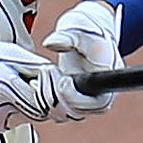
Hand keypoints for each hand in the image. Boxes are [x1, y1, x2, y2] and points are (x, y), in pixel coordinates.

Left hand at [40, 0, 122, 119]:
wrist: (87, 32)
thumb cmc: (88, 29)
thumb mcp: (80, 27)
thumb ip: (68, 36)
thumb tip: (50, 43)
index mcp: (107, 81)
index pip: (94, 105)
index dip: (73, 96)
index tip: (61, 78)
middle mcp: (97, 97)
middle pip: (73, 113)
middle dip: (54, 93)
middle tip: (46, 69)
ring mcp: (81, 101)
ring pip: (60, 114)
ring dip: (45, 96)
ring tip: (42, 72)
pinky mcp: (67, 101)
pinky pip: (52, 110)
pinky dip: (41, 98)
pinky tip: (35, 81)